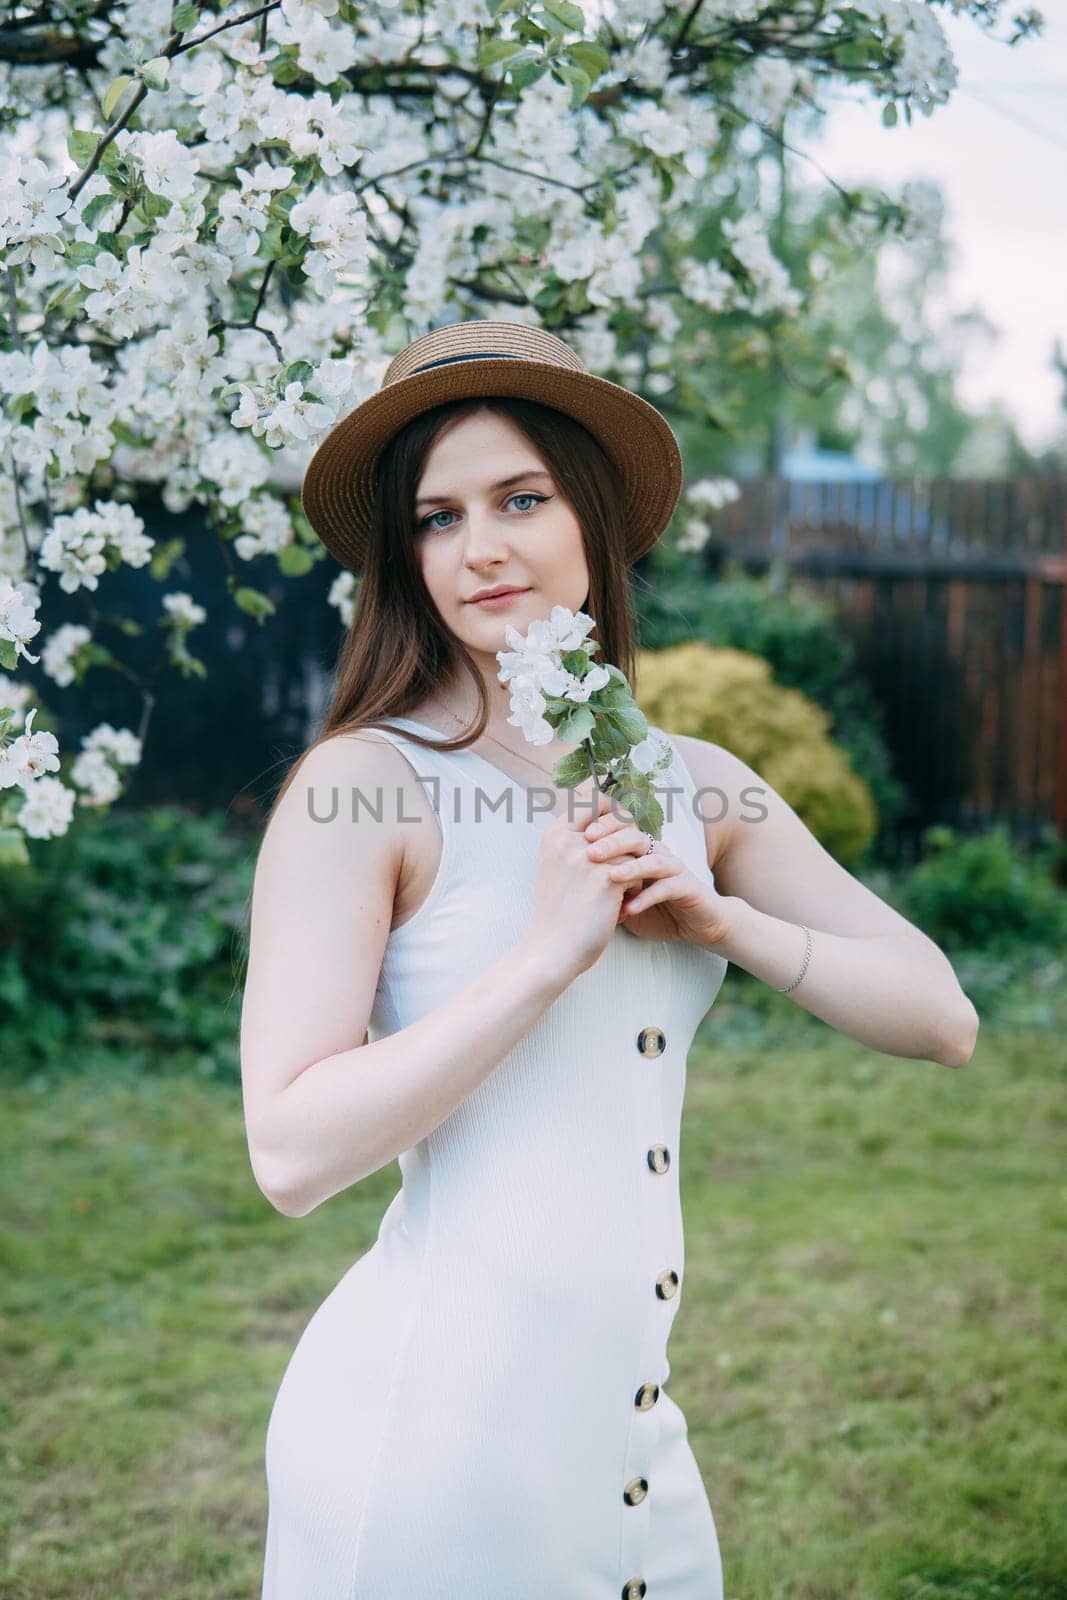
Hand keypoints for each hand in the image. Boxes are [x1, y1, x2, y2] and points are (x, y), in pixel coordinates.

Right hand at [525, 783, 631, 978]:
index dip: (611, 810)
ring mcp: (587, 857)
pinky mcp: (606, 878)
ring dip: (633, 867)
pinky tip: (620, 907)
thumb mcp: (555, 869)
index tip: (619, 828)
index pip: (590, 799)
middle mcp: (568, 840)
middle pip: (617, 816)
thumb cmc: (558, 914)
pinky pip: (637, 872)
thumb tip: (603, 827)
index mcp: (554, 836)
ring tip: (623, 889)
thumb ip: (574, 845)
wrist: (553, 949)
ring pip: (632, 847)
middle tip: (634, 853)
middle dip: (631, 834)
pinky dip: (633, 890)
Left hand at [584, 808, 733, 947]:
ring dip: (631, 867)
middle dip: (611, 841)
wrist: (693, 925)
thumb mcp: (619, 894)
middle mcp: (657, 853)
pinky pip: (669, 887)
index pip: (619, 828)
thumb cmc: (652, 907)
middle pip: (634, 836)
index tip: (578, 836)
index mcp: (639, 850)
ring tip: (610, 877)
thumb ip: (598, 881)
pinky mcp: (688, 888)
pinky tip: (630, 907)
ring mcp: (674, 869)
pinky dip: (648, 897)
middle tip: (590, 852)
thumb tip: (561, 874)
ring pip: (654, 858)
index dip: (601, 827)